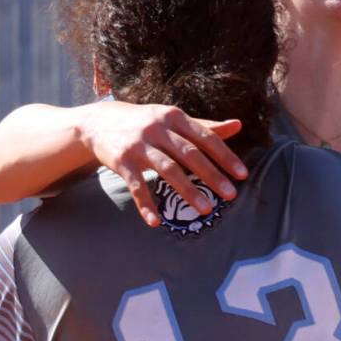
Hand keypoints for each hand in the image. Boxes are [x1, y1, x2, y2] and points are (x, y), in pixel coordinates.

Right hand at [77, 101, 247, 226]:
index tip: (242, 175)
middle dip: (212, 175)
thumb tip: (238, 125)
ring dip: (188, 191)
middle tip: (231, 195)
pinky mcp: (121, 161)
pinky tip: (155, 222)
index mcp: (174, 117)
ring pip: (167, 169)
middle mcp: (158, 129)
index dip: (225, 156)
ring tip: (206, 210)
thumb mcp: (173, 119)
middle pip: (190, 154)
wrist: (98, 122)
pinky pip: (136, 186)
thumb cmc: (146, 122)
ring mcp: (138, 145)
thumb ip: (205, 126)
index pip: (205, 137)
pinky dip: (145, 204)